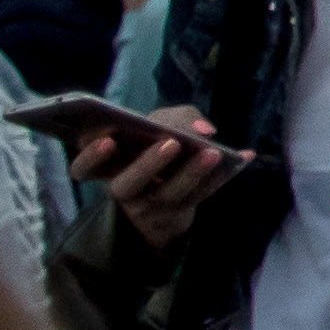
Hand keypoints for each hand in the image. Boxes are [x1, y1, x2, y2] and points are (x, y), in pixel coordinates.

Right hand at [84, 113, 245, 248]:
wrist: (166, 192)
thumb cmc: (156, 147)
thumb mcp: (160, 126)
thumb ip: (176, 117)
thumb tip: (202, 130)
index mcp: (109, 166)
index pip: (83, 170)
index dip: (90, 158)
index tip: (108, 140)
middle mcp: (125, 189)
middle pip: (126, 185)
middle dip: (148, 164)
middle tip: (172, 142)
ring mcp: (152, 205)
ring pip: (169, 194)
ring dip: (192, 172)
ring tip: (214, 151)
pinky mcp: (181, 212)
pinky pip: (203, 194)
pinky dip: (225, 174)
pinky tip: (246, 155)